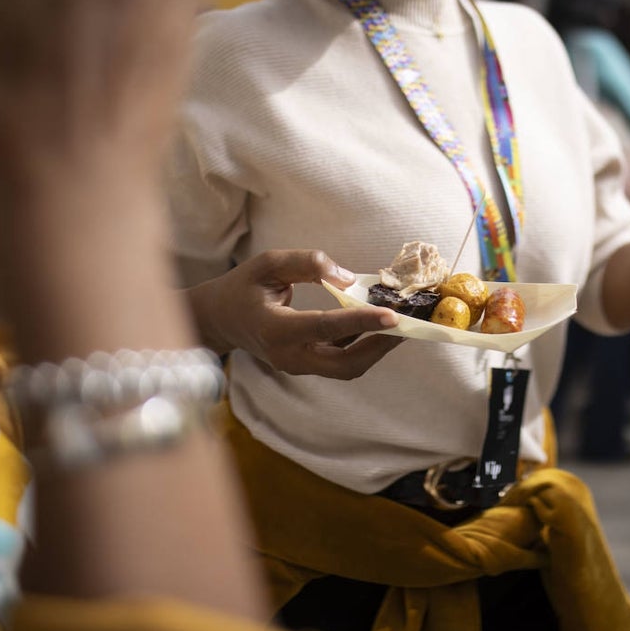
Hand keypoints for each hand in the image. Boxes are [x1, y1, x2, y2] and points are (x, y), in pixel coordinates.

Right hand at [190, 250, 404, 379]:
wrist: (220, 319)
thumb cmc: (243, 287)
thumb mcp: (267, 263)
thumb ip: (306, 263)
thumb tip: (347, 278)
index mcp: (275, 330)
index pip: (325, 327)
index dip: (360, 322)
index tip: (391, 315)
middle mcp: (288, 356)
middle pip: (345, 363)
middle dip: (381, 346)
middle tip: (410, 323)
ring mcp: (298, 365)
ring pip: (347, 366)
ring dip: (378, 347)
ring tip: (404, 323)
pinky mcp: (307, 365)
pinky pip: (342, 360)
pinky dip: (365, 344)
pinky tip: (383, 325)